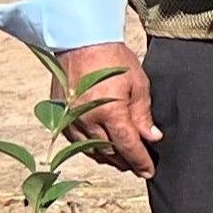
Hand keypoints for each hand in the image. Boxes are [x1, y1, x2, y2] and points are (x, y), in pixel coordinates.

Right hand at [51, 42, 158, 176]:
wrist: (80, 41)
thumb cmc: (113, 60)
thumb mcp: (138, 84)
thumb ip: (143, 115)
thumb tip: (152, 138)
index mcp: (110, 111)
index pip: (128, 146)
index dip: (140, 161)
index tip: (149, 171)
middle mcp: (87, 119)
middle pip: (109, 152)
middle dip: (126, 162)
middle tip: (139, 167)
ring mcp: (70, 118)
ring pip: (90, 150)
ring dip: (108, 159)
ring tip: (123, 161)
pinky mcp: (59, 115)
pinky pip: (75, 141)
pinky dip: (90, 148)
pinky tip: (101, 149)